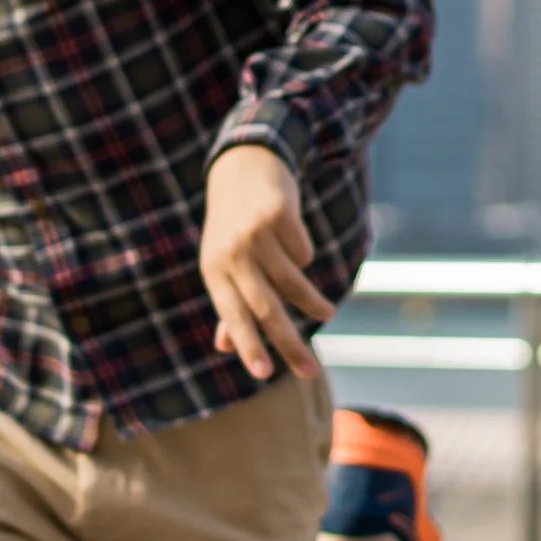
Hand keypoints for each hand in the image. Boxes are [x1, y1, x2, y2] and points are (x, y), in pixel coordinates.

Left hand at [201, 142, 328, 382]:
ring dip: (312, 303)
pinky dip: (304, 255)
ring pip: (292, 281)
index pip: (232, 316)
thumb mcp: (221, 261)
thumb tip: (224, 348)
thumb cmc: (231, 225)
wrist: (241, 166)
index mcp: (214, 271)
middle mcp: (231, 254)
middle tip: (309, 371)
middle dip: (289, 343)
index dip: (248, 346)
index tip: (263, 375)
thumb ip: (227, 305)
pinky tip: (296, 246)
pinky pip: (303, 251)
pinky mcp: (278, 213)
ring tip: (326, 314)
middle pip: (265, 307)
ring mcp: (254, 233)